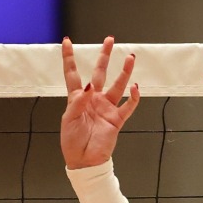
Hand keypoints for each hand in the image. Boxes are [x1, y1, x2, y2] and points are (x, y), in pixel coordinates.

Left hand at [59, 36, 138, 169]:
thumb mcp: (68, 120)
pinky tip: (135, 87)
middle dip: (104, 56)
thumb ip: (78, 102)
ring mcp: (106, 108)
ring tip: (130, 58)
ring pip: (117, 85)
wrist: (85, 161)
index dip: (69, 58)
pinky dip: (133, 97)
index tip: (67, 41)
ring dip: (124, 72)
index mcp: (78, 98)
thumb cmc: (72, 142)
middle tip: (110, 40)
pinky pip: (127, 106)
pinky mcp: (116, 119)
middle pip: (99, 73)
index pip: (73, 74)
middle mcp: (93, 99)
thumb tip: (90, 86)